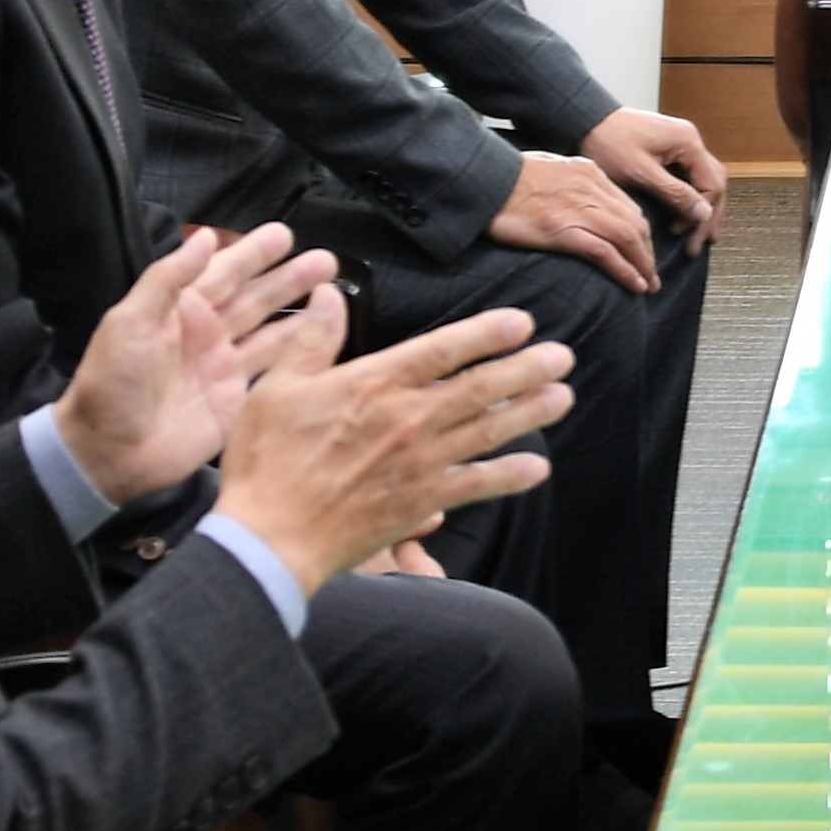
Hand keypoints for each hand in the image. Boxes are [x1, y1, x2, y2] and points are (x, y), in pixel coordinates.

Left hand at [49, 223, 337, 501]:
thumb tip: (204, 236)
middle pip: (255, 297)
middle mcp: (206, 334)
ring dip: (301, 312)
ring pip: (270, 330)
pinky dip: (296, 354)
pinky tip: (321, 340)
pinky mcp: (236, 400)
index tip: (283, 235)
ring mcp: (223, 367)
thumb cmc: (111, 384)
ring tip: (334, 292)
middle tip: (325, 261)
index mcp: (179, 310)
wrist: (110, 453)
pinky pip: (272, 370)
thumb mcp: (130, 321)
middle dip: (289, 278)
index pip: (224, 271)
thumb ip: (168, 278)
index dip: (253, 253)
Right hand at [211, 295, 574, 590]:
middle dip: (525, 368)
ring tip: (564, 395)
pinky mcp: (421, 502)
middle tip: (562, 356)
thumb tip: (329, 293)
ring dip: (530, 412)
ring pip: (487, 430)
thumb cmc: (266, 462)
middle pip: (480, 386)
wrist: (270, 537)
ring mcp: (420, 463)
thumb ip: (312, 339)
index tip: (521, 323)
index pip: (443, 349)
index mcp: (374, 383)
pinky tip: (537, 468)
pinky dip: (509, 476)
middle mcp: (407, 419)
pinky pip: (476, 485)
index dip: (487, 333)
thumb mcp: (277, 388)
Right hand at [491, 148, 661, 293]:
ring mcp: (578, 209)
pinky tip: (633, 285)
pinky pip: (605, 253)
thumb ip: (572, 183)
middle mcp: (590, 188)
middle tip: (652, 275)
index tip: (644, 252)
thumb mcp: (549, 167)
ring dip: (642, 265)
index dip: (642, 233)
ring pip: (627, 238)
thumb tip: (581, 204)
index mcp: (589, 172)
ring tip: (647, 285)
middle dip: (648, 252)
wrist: (482, 178)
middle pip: (635, 223)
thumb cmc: (507, 176)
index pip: (629, 206)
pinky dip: (624, 271)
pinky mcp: (562, 230)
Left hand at [581, 104, 726, 253]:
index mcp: (687, 141)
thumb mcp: (641, 173)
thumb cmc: (608, 142)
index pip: (712, 184)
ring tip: (696, 233)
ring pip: (704, 179)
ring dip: (701, 206)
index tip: (689, 238)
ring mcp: (681, 143)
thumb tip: (703, 213)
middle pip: (713, 182)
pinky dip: (690, 196)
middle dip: (708, 214)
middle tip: (699, 243)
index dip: (703, 215)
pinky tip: (684, 213)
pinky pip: (689, 175)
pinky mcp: (669, 149)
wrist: (586, 120)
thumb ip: (675, 193)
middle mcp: (690, 140)